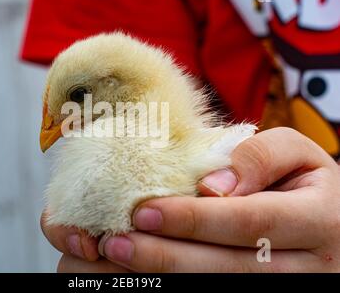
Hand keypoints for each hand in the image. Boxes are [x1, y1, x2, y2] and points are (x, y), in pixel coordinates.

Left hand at [42, 128, 339, 271]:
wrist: (331, 224)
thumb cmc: (304, 184)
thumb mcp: (297, 154)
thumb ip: (260, 157)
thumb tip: (214, 185)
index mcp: (319, 221)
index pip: (249, 222)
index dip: (194, 219)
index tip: (144, 210)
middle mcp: (309, 268)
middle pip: (228, 267)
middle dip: (166, 256)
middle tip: (115, 242)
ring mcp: (289, 290)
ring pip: (221, 288)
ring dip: (163, 275)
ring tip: (118, 257)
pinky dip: (174, 282)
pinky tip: (142, 272)